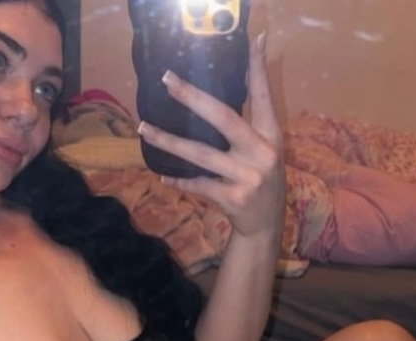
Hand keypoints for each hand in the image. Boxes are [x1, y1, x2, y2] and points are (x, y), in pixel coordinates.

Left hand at [137, 31, 284, 238]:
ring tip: (143, 128)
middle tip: (168, 80)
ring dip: (168, 141)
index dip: (259, 69)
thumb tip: (215, 100)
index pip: (264, 97)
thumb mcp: (264, 152)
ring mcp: (248, 177)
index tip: (255, 39)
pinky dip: (179, 180)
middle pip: (224, 118)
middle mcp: (262, 153)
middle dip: (193, 97)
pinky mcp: (233, 198)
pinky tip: (162, 175)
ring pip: (200, 154)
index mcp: (271, 137)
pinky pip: (198, 184)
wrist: (264, 225)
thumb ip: (248, 127)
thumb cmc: (259, 182)